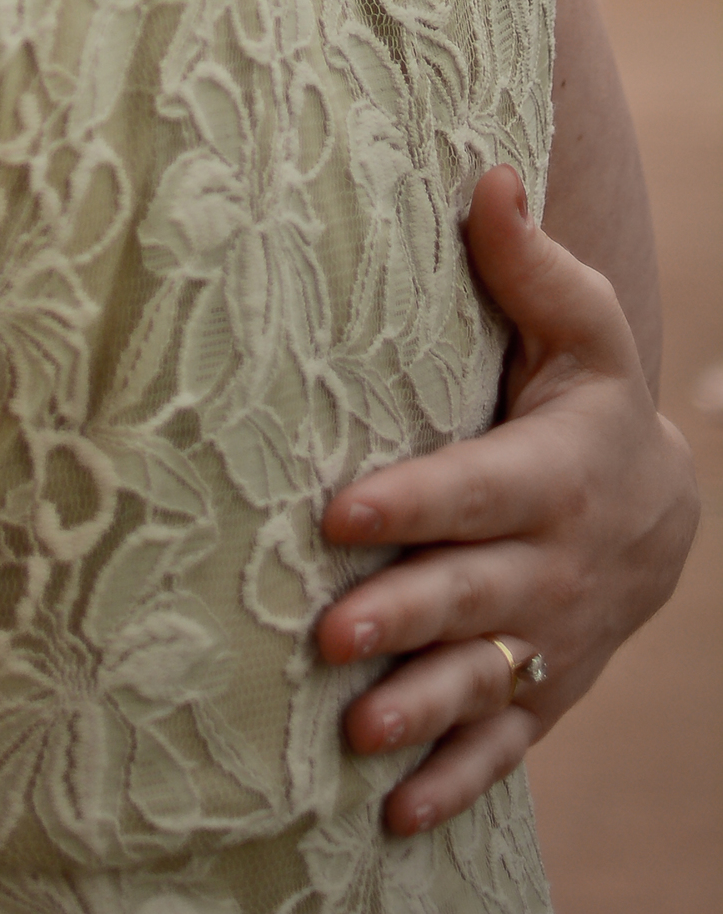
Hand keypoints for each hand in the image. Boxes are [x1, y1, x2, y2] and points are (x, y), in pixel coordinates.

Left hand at [315, 167, 699, 834]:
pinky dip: (452, 782)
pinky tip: (393, 814)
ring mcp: (547, 639)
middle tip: (328, 634)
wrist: (659, 508)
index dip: (413, 502)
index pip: (475, 488)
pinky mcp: (540, 691)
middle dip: (403, 617)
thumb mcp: (579, 323)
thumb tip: (485, 174)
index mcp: (552, 472)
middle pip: (469, 595)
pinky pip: (500, 744)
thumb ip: (525, 261)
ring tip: (353, 730)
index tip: (340, 509)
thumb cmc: (589, 394)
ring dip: (419, 710)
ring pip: (481, 681)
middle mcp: (550, 567)